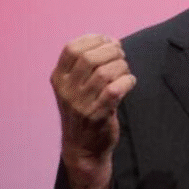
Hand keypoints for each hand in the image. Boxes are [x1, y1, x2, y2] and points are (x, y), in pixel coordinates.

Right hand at [50, 34, 135, 188]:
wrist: (83, 148)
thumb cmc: (84, 110)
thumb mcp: (75, 86)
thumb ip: (88, 64)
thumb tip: (112, 41)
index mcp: (58, 78)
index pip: (71, 48)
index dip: (93, 39)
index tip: (108, 41)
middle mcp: (66, 90)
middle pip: (89, 58)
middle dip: (112, 52)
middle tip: (121, 57)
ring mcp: (80, 104)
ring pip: (104, 73)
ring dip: (122, 67)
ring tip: (125, 71)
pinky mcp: (97, 115)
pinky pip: (115, 90)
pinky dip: (127, 81)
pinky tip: (130, 82)